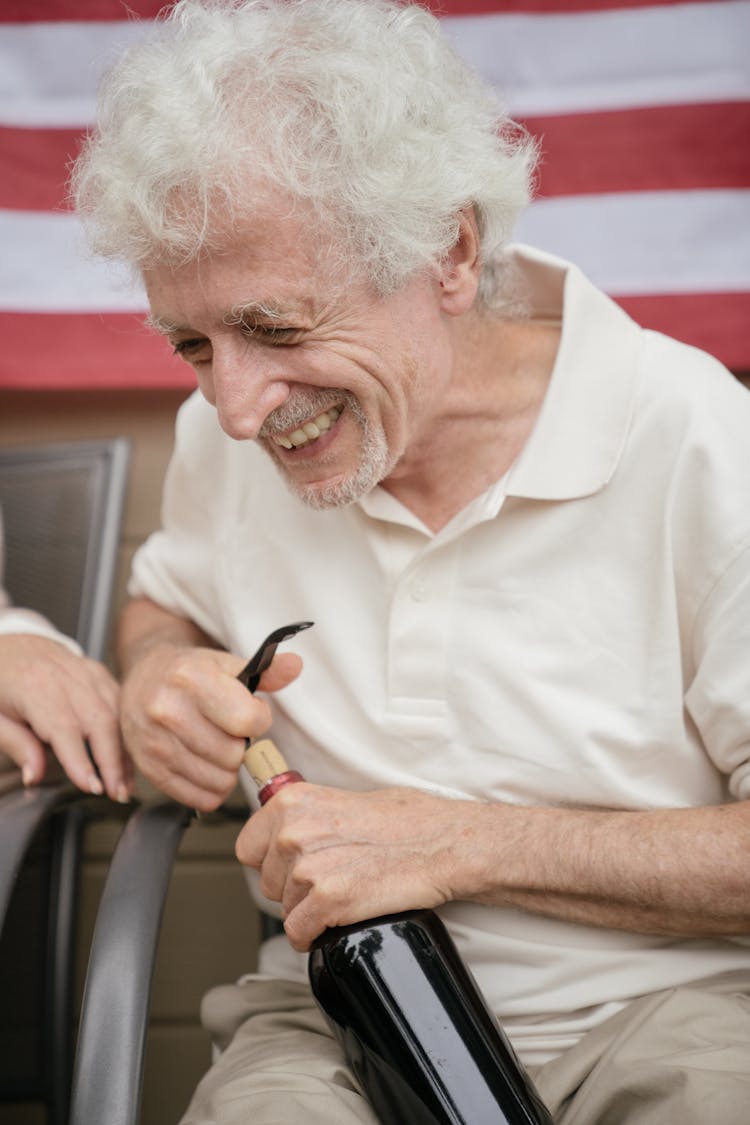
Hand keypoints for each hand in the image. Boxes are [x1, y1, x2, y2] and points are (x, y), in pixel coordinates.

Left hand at [0, 634, 128, 800]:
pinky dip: (127, 733)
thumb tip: (33, 775)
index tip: (92, 786)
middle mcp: (67, 675)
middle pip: (100, 719)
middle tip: (116, 793)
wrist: (10, 646)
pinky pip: (121, 703)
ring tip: (125, 784)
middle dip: (112, 760)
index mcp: (35, 685)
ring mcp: (87, 672)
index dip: (79, 759)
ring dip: (124, 751)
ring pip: (117, 712)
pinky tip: (127, 759)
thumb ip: (14, 743)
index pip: (63, 727)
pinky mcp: (100, 673)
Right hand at [120, 643, 301, 810]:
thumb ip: (267, 670)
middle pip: (233, 754)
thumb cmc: (192, 674)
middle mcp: (167, 710)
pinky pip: (199, 798)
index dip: (259, 719)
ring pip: (219, 780)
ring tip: (219, 747)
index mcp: (191, 678)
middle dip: (242, 746)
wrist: (144, 680)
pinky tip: (208, 765)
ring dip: (228, 769)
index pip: (246, 719)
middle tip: (231, 732)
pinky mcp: (149, 769)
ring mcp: (154, 742)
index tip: (251, 712)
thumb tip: (295, 665)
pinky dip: (212, 788)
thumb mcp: (227, 664)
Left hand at [236, 784, 480, 949]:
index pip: (248, 848)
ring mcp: (308, 867)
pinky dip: (315, 935)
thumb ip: (306, 816)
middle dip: (293, 888)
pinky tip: (339, 920)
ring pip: (284, 909)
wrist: (443, 844)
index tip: (294, 867)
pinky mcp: (327, 900)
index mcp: (292, 802)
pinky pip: (299, 933)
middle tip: (332, 879)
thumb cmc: (405, 821)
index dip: (271, 863)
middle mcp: (293, 832)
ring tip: (345, 892)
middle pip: (266, 882)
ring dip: (309, 910)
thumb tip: (282, 832)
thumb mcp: (342, 800)